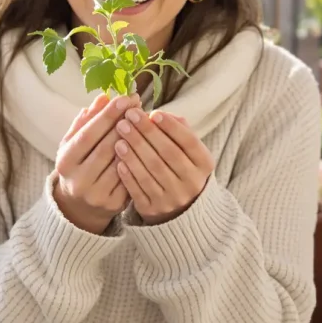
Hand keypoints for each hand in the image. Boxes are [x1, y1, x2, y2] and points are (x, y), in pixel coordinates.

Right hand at [52, 93, 139, 234]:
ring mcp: (97, 195)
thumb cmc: (78, 165)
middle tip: (138, 104)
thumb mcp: (73, 143)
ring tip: (145, 119)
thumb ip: (85, 121)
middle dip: (124, 123)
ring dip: (136, 139)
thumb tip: (103, 97)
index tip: (125, 98)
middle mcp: (79, 181)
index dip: (107, 115)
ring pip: (122, 162)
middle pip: (107, 147)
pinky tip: (148, 142)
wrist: (80, 206)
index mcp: (65, 163)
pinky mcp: (114, 204)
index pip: (88, 134)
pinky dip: (139, 157)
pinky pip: (131, 176)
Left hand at [114, 109, 214, 225]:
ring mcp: (173, 199)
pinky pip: (138, 189)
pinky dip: (127, 171)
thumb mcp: (186, 150)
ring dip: (133, 149)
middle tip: (129, 116)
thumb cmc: (179, 166)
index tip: (154, 112)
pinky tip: (118, 156)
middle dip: (146, 132)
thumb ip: (176, 130)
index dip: (172, 127)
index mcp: (204, 165)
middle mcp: (192, 183)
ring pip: (151, 170)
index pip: (189, 142)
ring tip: (120, 132)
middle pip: (168, 154)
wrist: (178, 208)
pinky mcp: (153, 210)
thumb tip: (157, 115)